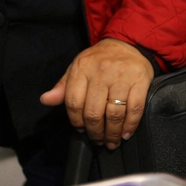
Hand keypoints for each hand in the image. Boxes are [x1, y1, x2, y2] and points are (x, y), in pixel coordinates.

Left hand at [40, 38, 154, 148]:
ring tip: (111, 141)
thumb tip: (46, 100)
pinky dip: (130, 125)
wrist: (127, 44)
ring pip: (114, 114)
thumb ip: (62, 86)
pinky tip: (125, 133)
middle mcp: (101, 72)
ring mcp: (122, 77)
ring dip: (112, 133)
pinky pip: (134, 109)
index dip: (76, 121)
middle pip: (94, 112)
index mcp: (82, 68)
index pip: (73, 102)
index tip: (80, 129)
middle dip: (95, 132)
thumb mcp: (77, 68)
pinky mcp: (140, 81)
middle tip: (97, 140)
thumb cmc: (99, 60)